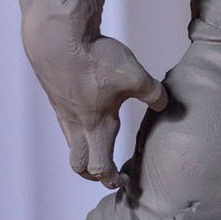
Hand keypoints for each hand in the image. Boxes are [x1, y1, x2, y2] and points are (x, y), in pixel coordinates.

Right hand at [36, 34, 167, 190]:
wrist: (57, 38)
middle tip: (108, 172)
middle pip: (79, 164)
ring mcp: (63, 110)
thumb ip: (154, 94)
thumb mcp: (136, 77)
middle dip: (93, 173)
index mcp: (97, 127)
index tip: (126, 181)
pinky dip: (77, 125)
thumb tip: (165, 103)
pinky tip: (89, 108)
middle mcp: (76, 124)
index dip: (113, 180)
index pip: (101, 168)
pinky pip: (65, 119)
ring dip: (84, 148)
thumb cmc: (95, 60)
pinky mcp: (56, 94)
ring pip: (70, 141)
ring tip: (100, 139)